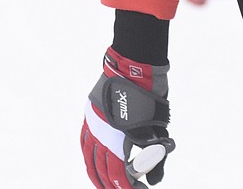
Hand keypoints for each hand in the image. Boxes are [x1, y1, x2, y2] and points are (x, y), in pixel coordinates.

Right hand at [81, 47, 174, 187]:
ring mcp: (93, 124)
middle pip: (101, 169)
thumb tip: (155, 179)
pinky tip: (93, 162)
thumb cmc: (150, 97)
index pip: (117, 173)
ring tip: (104, 184)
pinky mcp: (90, 115)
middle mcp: (101, 134)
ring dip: (97, 174)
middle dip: (109, 185)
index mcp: (117, 138)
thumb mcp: (158, 128)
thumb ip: (156, 155)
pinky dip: (88, 155)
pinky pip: (85, 141)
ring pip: (90, 157)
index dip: (125, 187)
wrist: (135, 66)